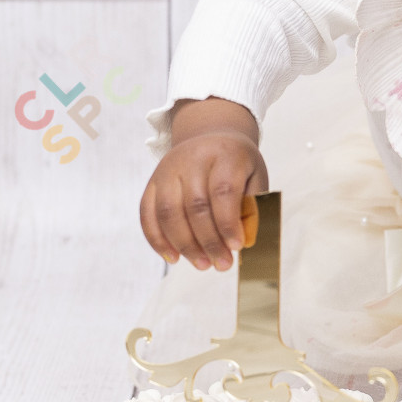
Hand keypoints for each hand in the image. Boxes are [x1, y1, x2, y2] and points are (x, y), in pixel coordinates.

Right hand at [140, 97, 267, 270]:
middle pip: (195, 205)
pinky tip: (173, 257)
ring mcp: (168, 169)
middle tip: (221, 264)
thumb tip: (244, 242)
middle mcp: (192, 158)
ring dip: (184, 244)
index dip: (228, 223)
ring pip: (168, 212)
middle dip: (208, 241)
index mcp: (224, 154)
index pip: (223, 191)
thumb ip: (252, 208)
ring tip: (202, 264)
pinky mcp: (152, 181)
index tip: (236, 247)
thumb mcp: (255, 178)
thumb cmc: (236, 164)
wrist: (210, 136)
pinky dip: (157, 239)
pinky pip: (147, 213)